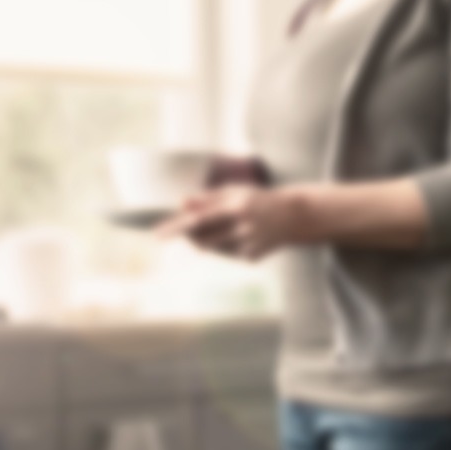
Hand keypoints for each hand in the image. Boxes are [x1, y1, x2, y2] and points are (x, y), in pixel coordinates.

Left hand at [157, 185, 294, 261]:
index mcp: (235, 207)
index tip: (157, 234)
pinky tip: (240, 235)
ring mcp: (247, 246)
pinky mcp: (251, 258)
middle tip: (183, 228)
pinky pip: (225, 254)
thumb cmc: (257, 199)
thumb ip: (206, 198)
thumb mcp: (234, 191)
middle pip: (201, 239)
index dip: (176, 227)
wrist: (292, 216)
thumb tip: (181, 204)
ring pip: (210, 249)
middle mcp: (242, 228)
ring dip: (205, 240)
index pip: (197, 220)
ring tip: (223, 226)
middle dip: (188, 236)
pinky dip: (223, 245)